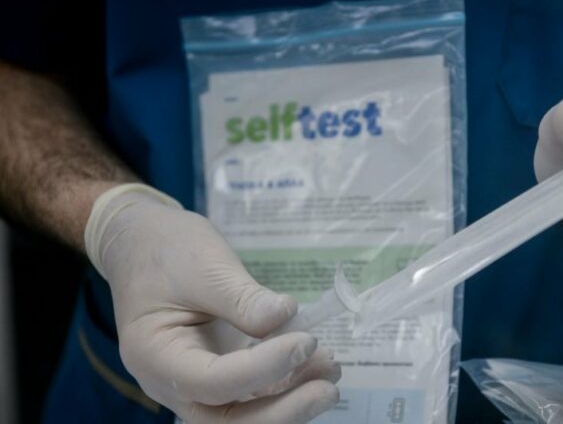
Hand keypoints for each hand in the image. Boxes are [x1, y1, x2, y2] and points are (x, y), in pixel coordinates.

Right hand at [84, 184, 339, 422]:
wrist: (144, 245)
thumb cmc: (166, 250)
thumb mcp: (204, 265)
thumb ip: (242, 297)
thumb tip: (286, 317)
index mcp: (155, 355)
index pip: (212, 381)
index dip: (262, 369)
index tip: (305, 341)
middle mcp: (171, 382)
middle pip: (225, 420)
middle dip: (281, 411)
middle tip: (327, 388)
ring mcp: (194, 383)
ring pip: (241, 416)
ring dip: (289, 402)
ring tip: (330, 372)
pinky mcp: (218, 374)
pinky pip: (250, 396)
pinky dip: (284, 387)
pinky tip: (316, 366)